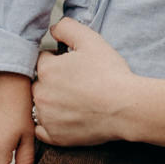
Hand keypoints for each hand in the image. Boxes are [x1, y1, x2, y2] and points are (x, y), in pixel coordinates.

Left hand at [33, 20, 136, 145]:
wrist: (125, 108)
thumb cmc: (110, 74)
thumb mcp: (91, 40)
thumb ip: (67, 27)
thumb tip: (53, 28)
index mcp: (47, 70)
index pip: (43, 60)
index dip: (58, 60)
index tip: (73, 66)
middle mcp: (41, 94)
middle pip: (39, 83)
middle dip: (52, 82)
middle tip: (75, 84)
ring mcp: (47, 117)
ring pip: (40, 106)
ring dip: (51, 102)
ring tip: (74, 101)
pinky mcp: (55, 136)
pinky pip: (41, 130)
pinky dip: (50, 124)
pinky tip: (66, 118)